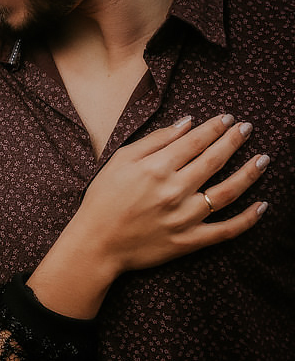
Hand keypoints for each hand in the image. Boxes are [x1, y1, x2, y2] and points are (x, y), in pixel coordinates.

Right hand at [28, 114, 268, 317]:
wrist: (96, 242)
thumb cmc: (103, 198)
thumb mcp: (120, 160)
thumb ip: (154, 140)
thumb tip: (186, 123)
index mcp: (156, 168)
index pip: (194, 141)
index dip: (214, 128)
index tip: (228, 118)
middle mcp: (174, 190)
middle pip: (214, 161)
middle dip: (234, 141)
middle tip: (248, 129)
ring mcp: (185, 217)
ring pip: (227, 192)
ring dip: (249, 174)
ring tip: (263, 159)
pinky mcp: (190, 240)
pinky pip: (226, 230)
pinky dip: (248, 219)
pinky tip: (262, 205)